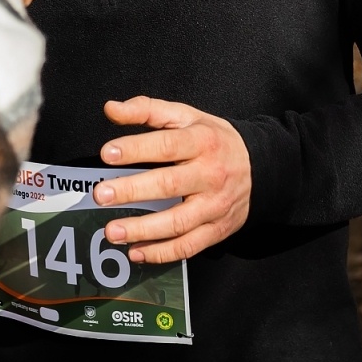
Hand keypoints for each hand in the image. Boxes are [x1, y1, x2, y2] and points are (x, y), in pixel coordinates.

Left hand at [91, 96, 251, 263]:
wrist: (260, 167)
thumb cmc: (212, 139)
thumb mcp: (187, 116)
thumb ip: (148, 110)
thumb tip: (110, 109)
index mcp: (202, 141)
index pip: (167, 145)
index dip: (136, 149)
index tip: (107, 154)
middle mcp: (210, 175)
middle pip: (169, 185)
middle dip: (133, 191)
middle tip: (101, 195)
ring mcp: (214, 206)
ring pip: (178, 222)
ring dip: (143, 230)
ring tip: (111, 232)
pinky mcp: (217, 230)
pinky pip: (188, 246)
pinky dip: (161, 253)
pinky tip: (135, 251)